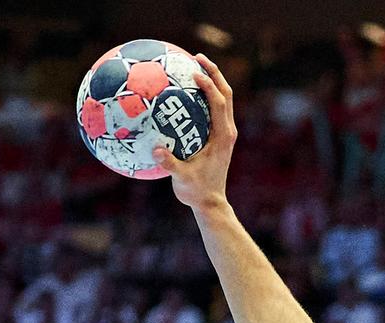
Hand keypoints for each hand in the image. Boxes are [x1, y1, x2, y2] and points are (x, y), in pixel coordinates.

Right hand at [152, 54, 235, 211]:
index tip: (194, 73)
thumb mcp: (181, 180)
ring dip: (212, 81)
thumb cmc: (196, 192)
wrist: (210, 203)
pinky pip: (214, 110)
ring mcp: (225, 133)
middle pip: (225, 93)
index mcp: (222, 137)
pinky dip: (205, 96)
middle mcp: (228, 131)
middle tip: (196, 57)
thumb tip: (156, 150)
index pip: (219, 103)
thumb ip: (170, 164)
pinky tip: (187, 92)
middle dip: (213, 72)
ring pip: (223, 99)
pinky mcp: (220, 136)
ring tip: (194, 66)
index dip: (209, 85)